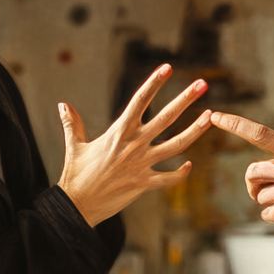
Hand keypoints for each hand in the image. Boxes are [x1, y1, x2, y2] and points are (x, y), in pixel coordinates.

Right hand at [58, 64, 210, 226]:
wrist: (76, 206)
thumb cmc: (75, 175)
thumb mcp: (74, 146)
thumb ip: (72, 123)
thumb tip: (62, 104)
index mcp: (118, 132)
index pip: (139, 101)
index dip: (154, 83)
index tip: (167, 68)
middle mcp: (133, 145)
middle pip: (165, 118)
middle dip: (185, 99)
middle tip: (202, 84)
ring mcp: (141, 165)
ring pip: (175, 145)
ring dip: (195, 130)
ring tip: (211, 117)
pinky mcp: (143, 184)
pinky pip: (168, 178)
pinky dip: (180, 173)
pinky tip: (190, 165)